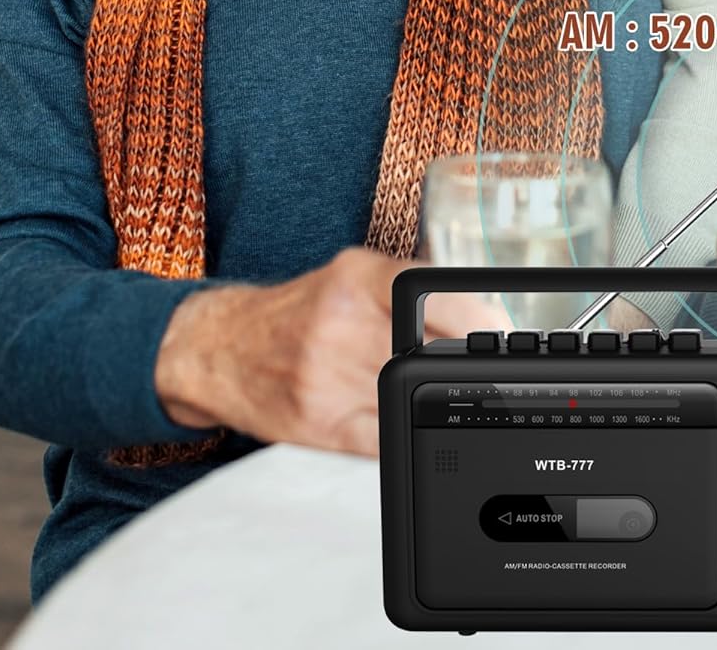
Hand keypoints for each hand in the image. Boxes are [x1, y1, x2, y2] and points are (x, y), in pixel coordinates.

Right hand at [154, 247, 502, 455]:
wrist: (219, 347)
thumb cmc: (297, 312)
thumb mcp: (349, 275)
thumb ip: (406, 287)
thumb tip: (481, 310)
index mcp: (358, 277)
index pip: (434, 292)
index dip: (479, 318)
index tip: (498, 335)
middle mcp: (342, 322)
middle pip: (429, 353)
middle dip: (461, 367)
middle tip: (481, 374)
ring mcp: (327, 376)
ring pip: (410, 398)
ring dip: (432, 401)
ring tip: (435, 395)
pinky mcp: (317, 424)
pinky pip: (383, 441)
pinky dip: (403, 435)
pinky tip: (405, 424)